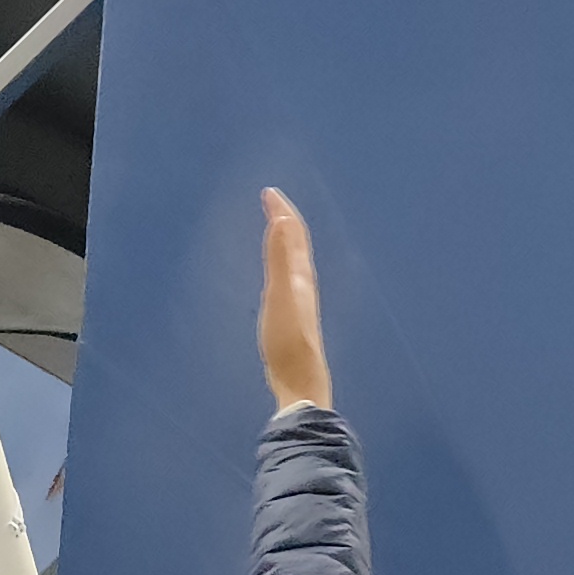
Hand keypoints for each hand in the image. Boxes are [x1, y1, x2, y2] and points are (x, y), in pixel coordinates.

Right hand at [258, 187, 332, 412]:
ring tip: (275, 230)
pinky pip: (288, 280)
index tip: (268, 193)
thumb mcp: (281, 297)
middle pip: (297, 245)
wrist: (300, 381)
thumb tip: (282, 221)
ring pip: (294, 262)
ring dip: (284, 241)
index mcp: (301, 277)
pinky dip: (281, 265)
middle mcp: (305, 286)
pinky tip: (278, 279)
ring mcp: (301, 304)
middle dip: (284, 221)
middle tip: (271, 203)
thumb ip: (280, 260)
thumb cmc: (288, 343)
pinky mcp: (294, 320)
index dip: (282, 212)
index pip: (294, 235)